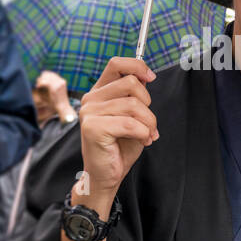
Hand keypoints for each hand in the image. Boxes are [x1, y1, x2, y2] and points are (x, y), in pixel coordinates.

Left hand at [33, 70, 72, 124]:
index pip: (51, 74)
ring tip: (38, 86)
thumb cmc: (58, 102)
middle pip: (48, 74)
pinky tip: (38, 87)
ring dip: (40, 80)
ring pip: (45, 77)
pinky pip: (45, 82)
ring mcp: (58, 84)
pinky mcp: (54, 88)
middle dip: (41, 77)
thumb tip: (42, 79)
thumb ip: (52, 85)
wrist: (63, 108)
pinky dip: (40, 83)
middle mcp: (61, 81)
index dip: (44, 76)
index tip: (40, 81)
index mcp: (62, 81)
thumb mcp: (56, 91)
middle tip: (38, 84)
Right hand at [76, 57, 157, 209]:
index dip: (137, 66)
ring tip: (146, 134)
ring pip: (134, 105)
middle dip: (148, 104)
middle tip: (148, 123)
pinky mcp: (93, 128)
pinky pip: (130, 123)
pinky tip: (142, 140)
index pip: (116, 64)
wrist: (105, 176)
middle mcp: (91, 99)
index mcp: (99, 92)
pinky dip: (143, 132)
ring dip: (149, 123)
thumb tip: (146, 76)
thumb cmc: (119, 147)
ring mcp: (89, 113)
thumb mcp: (132, 115)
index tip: (151, 78)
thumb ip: (135, 96)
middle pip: (131, 83)